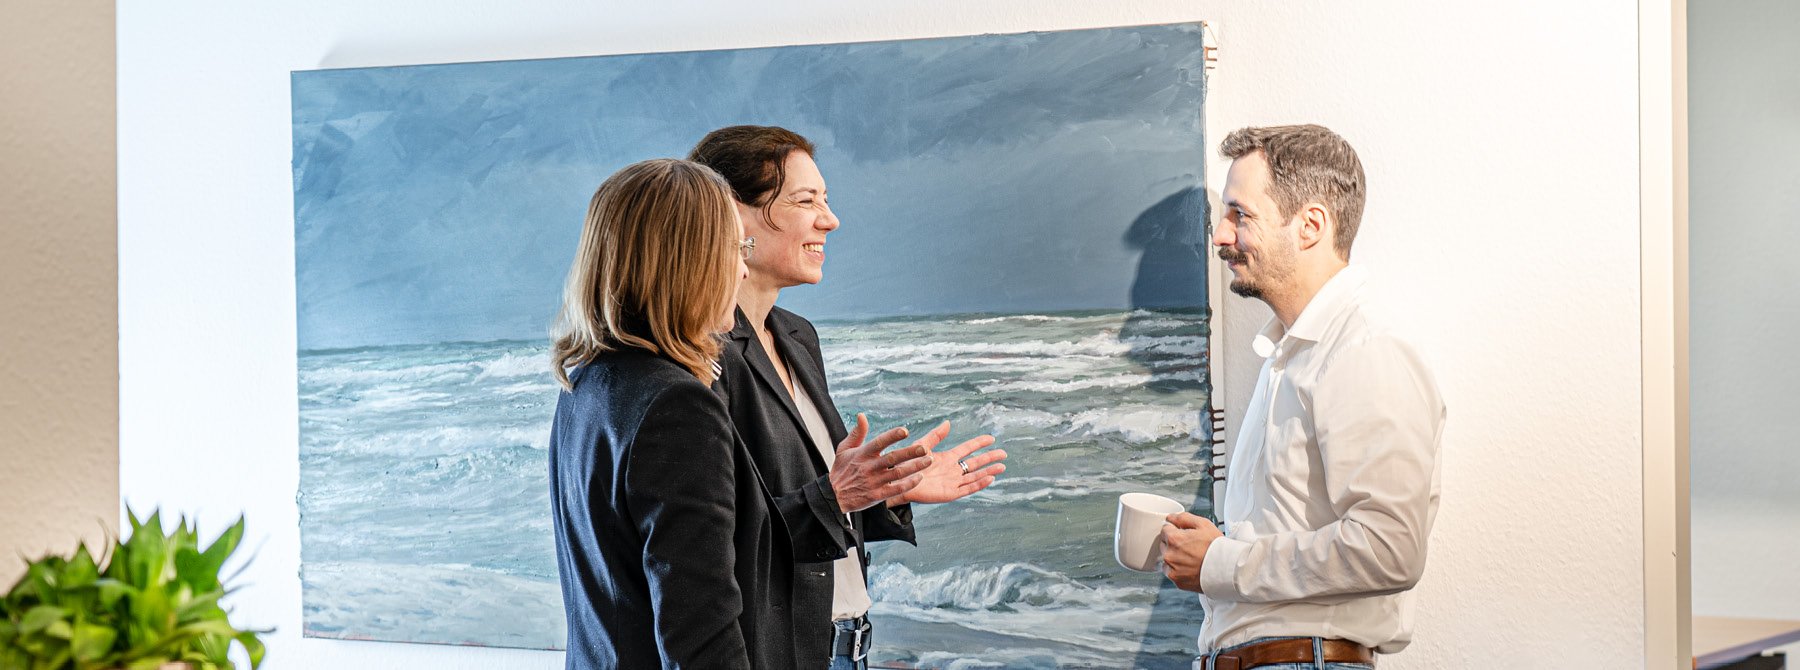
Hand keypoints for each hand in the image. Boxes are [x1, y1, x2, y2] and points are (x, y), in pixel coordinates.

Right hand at [830, 413, 932, 512]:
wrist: (834, 497)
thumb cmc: (841, 471)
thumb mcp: (844, 449)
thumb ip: (856, 433)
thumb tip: (862, 415)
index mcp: (862, 454)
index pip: (879, 442)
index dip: (892, 436)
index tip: (905, 431)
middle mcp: (869, 467)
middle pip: (893, 458)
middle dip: (910, 452)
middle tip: (925, 448)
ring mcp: (874, 482)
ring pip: (898, 473)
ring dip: (915, 467)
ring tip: (929, 460)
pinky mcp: (877, 495)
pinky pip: (896, 489)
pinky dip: (908, 484)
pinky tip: (919, 477)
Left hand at [885, 422, 1005, 505]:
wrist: (898, 482)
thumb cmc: (907, 464)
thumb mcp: (922, 446)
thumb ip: (935, 436)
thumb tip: (948, 422)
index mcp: (947, 458)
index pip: (967, 449)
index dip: (979, 443)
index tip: (991, 438)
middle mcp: (952, 470)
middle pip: (975, 463)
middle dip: (989, 458)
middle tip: (1003, 453)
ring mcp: (952, 482)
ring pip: (975, 476)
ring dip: (988, 471)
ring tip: (1002, 467)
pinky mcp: (949, 493)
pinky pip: (967, 488)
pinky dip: (979, 483)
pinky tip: (989, 478)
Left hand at [1160, 512, 1222, 592]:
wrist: (1227, 569)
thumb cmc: (1217, 547)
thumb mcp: (1203, 524)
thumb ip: (1183, 518)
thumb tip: (1170, 518)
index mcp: (1173, 539)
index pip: (1165, 529)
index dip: (1176, 529)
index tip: (1185, 534)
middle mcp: (1169, 555)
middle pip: (1164, 544)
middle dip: (1174, 543)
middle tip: (1190, 546)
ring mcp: (1172, 569)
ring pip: (1167, 559)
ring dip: (1174, 556)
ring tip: (1191, 557)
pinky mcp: (1176, 581)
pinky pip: (1172, 572)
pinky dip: (1178, 569)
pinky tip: (1190, 567)